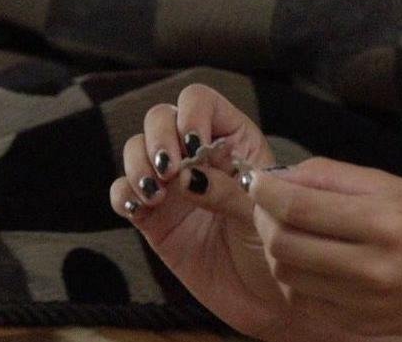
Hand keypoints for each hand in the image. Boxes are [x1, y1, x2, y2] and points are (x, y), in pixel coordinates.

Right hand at [109, 82, 340, 341]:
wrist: (269, 300)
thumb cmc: (279, 248)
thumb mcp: (263, 214)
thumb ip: (226, 190)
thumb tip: (185, 176)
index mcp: (232, 140)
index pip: (200, 102)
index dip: (192, 113)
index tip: (195, 143)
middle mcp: (197, 156)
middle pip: (161, 117)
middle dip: (158, 137)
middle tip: (169, 169)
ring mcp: (172, 186)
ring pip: (136, 150)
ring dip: (137, 163)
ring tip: (154, 193)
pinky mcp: (152, 218)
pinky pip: (123, 193)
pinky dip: (122, 194)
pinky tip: (136, 209)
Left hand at [238, 155, 401, 337]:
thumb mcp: (392, 184)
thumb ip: (332, 178)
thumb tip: (280, 177)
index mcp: (382, 222)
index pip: (297, 208)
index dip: (265, 191)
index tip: (259, 180)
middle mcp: (372, 269)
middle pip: (284, 245)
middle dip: (265, 219)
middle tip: (270, 204)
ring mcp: (365, 305)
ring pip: (287, 277)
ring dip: (279, 250)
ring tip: (294, 231)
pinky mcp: (361, 328)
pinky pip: (305, 303)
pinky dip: (297, 280)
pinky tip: (312, 261)